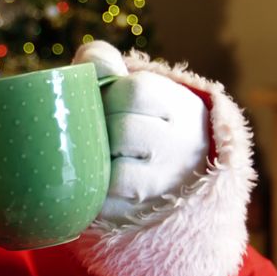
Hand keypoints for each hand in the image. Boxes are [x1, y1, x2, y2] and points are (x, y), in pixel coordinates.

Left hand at [73, 42, 209, 224]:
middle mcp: (183, 147)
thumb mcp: (133, 85)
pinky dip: (95, 192)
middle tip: (99, 128)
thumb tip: (93, 64)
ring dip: (98, 161)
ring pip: (118, 173)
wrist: (178, 173)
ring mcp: (168, 184)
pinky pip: (108, 205)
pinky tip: (97, 180)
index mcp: (182, 107)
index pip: (137, 91)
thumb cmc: (140, 119)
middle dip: (101, 128)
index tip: (107, 100)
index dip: (110, 95)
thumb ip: (104, 62)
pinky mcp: (149, 213)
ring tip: (99, 154)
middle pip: (124, 131)